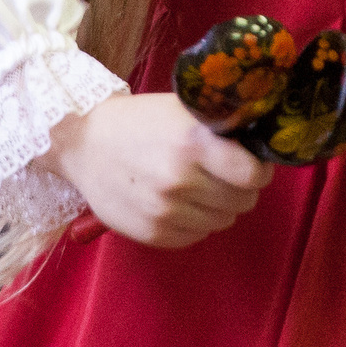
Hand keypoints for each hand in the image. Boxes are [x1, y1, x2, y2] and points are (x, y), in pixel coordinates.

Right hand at [42, 92, 272, 246]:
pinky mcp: (150, 234)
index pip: (253, 174)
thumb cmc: (141, 121)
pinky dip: (196, 223)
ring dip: (219, 208)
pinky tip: (181, 203)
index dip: (260, 170)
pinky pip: (195, 237)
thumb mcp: (184, 109)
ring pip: (222, 222)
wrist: (84, 143)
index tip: (254, 165)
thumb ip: (222, 128)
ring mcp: (163, 211)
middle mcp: (180, 180)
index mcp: (193, 143)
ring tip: (201, 188)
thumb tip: (262, 144)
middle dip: (242, 189)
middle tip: (228, 176)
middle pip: (242, 201)